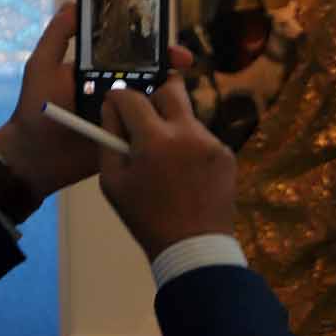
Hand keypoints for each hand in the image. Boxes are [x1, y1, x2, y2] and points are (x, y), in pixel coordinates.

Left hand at [0, 3, 193, 201]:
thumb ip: (57, 36)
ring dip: (171, 89)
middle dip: (169, 62)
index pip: (129, 49)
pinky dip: (163, 119)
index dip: (149, 40)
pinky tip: (174, 112)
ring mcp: (124, 113)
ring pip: (154, 97)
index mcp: (99, 68)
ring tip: (179, 85)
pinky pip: (150, 126)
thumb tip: (75, 3)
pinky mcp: (127, 136)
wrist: (35, 156)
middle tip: (183, 60)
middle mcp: (116, 87)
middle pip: (150, 70)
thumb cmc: (36, 108)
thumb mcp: (41, 66)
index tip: (163, 34)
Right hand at [99, 77, 236, 261]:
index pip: (132, 97)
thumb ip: (108, 140)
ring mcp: (211, 141)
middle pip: (170, 88)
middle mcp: (187, 131)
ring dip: (172, 126)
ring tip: (165, 159)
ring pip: (186, 116)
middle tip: (145, 113)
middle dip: (153, 94)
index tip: (114, 103)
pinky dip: (190, 146)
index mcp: (155, 139)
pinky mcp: (227, 153)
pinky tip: (185, 173)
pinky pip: (202, 138)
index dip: (118, 97)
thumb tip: (110, 108)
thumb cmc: (145, 217)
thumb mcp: (113, 182)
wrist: (193, 247)